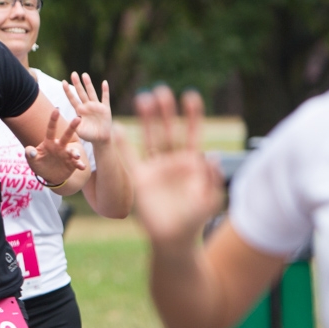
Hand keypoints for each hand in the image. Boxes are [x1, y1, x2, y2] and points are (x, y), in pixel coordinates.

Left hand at [24, 107, 87, 185]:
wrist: (49, 176)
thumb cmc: (39, 164)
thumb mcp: (32, 160)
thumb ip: (30, 154)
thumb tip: (29, 151)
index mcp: (49, 143)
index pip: (51, 130)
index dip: (53, 120)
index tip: (56, 110)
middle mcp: (60, 146)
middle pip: (66, 135)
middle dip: (72, 127)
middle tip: (78, 118)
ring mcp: (67, 155)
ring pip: (73, 150)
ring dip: (75, 152)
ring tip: (76, 155)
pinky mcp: (72, 164)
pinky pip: (77, 163)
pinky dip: (80, 164)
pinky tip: (82, 167)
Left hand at [62, 73, 112, 143]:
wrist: (100, 139)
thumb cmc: (88, 135)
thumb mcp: (78, 130)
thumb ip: (74, 125)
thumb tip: (71, 119)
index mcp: (80, 110)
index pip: (72, 98)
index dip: (68, 91)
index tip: (62, 82)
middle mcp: (87, 106)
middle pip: (81, 93)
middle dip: (77, 83)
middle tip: (73, 73)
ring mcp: (96, 106)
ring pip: (91, 93)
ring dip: (88, 84)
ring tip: (84, 74)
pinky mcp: (105, 109)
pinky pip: (105, 98)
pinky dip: (105, 90)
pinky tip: (104, 82)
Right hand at [131, 85, 221, 247]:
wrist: (174, 237)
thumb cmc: (195, 220)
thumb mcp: (210, 200)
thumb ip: (212, 179)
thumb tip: (211, 157)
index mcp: (192, 163)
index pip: (192, 133)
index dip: (192, 115)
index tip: (191, 96)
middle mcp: (174, 160)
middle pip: (169, 129)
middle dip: (166, 111)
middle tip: (161, 90)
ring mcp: (156, 167)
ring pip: (151, 137)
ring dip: (147, 119)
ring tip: (143, 98)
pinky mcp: (141, 178)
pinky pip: (130, 157)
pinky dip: (122, 144)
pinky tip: (116, 128)